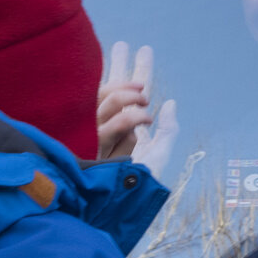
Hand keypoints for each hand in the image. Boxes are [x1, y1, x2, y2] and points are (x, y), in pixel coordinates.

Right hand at [97, 41, 178, 176]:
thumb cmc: (140, 186)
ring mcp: (96, 137)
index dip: (135, 71)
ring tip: (144, 95)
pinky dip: (126, 119)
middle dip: (124, 69)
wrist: (115, 208)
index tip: (141, 48)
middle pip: (112, 93)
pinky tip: (143, 117)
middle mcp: (109, 130)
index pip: (128, 94)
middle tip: (135, 50)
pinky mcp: (88, 147)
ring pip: (106, 105)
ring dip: (127, 96)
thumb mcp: (160, 156)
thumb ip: (169, 131)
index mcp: (125, 130)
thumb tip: (169, 103)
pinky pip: (105, 125)